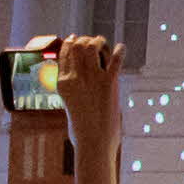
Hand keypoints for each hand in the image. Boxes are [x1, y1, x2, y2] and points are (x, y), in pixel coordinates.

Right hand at [46, 35, 119, 174]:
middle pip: (77, 46)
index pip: (63, 54)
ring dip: (98, 42)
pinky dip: (119, 51)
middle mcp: (75, 77)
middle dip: (84, 40)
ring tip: (103, 43)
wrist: (93, 143)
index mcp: (62, 83)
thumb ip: (72, 93)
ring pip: (92, 47)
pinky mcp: (109, 83)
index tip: (75, 39)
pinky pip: (115, 60)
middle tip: (91, 41)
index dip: (70, 43)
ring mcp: (92, 79)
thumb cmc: (81, 131)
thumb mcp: (69, 107)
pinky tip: (121, 48)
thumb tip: (75, 89)